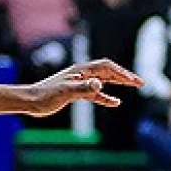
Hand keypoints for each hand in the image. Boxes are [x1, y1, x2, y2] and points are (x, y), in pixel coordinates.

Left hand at [26, 59, 142, 114]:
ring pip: (103, 81)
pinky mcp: (75, 93)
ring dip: (118, 83)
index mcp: (80, 71)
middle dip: (124, 76)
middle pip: (107, 71)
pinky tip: (115, 103)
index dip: (121, 72)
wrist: (30, 102)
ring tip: (133, 87)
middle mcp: (81, 74)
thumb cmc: (45, 95)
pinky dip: (106, 97)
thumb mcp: (66, 92)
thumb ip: (83, 88)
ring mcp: (79, 83)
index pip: (106, 67)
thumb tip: (100, 85)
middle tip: (140, 83)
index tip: (134, 81)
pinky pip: (95, 94)